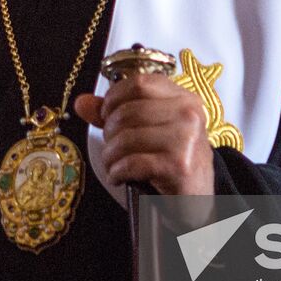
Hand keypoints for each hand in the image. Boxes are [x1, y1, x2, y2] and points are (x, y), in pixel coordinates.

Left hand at [73, 75, 213, 195]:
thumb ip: (116, 113)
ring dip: (110, 155)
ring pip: (127, 138)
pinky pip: (132, 162)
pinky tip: (118, 177)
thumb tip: (82, 103)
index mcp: (184, 98)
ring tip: (113, 164)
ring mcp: (186, 139)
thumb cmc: (173, 160)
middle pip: (128, 112)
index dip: (114, 97)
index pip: (139, 83)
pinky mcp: (178, 166)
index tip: (106, 114)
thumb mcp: (150, 130)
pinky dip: (117, 172)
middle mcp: (188, 114)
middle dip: (109, 132)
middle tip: (110, 146)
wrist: (198, 198)